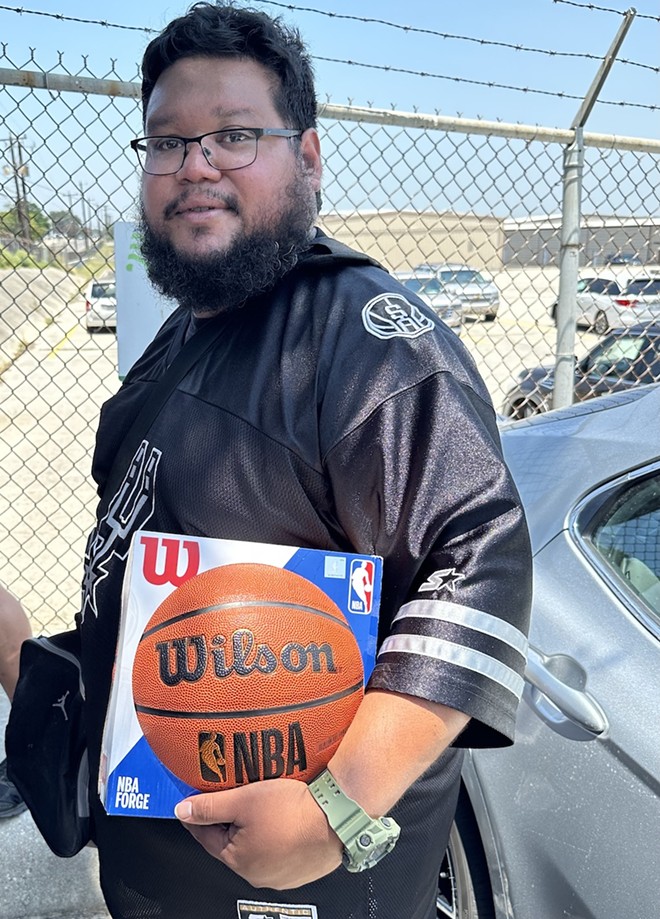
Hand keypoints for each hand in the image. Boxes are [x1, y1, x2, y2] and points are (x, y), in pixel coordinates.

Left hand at [174, 778, 342, 888]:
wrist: (336, 819)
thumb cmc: (292, 811)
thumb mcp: (243, 800)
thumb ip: (210, 806)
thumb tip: (182, 811)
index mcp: (238, 860)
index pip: (206, 835)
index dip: (199, 814)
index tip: (192, 801)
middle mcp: (256, 873)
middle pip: (232, 841)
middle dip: (228, 820)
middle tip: (230, 796)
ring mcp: (280, 874)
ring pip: (256, 845)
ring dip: (254, 827)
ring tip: (260, 804)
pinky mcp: (300, 868)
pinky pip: (279, 849)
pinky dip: (275, 834)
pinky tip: (283, 818)